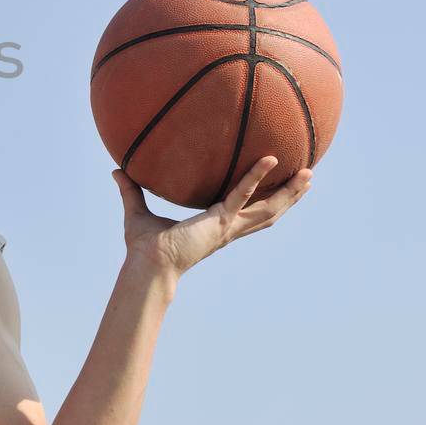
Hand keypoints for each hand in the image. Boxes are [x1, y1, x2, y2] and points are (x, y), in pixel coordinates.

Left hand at [112, 157, 312, 277]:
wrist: (148, 265)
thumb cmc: (144, 246)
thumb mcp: (137, 211)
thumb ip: (131, 190)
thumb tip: (116, 170)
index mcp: (216, 227)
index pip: (247, 212)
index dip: (265, 201)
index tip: (279, 187)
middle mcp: (228, 228)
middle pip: (268, 212)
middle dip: (289, 197)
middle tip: (308, 178)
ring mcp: (228, 226)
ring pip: (268, 208)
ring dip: (289, 192)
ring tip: (309, 172)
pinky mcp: (220, 221)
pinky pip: (242, 194)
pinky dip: (255, 176)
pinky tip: (269, 159)